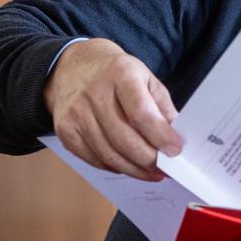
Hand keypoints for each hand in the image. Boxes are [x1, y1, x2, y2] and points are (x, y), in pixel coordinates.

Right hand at [45, 38, 182, 180]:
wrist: (73, 67)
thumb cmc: (114, 73)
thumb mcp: (145, 77)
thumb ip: (162, 106)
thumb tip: (174, 138)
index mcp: (120, 74)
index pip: (141, 113)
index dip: (160, 136)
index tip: (175, 150)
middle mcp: (94, 93)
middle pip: (125, 140)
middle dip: (149, 160)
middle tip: (166, 169)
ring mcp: (76, 113)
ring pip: (109, 155)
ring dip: (134, 170)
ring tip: (151, 172)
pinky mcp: (65, 130)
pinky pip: (94, 159)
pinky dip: (114, 167)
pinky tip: (128, 166)